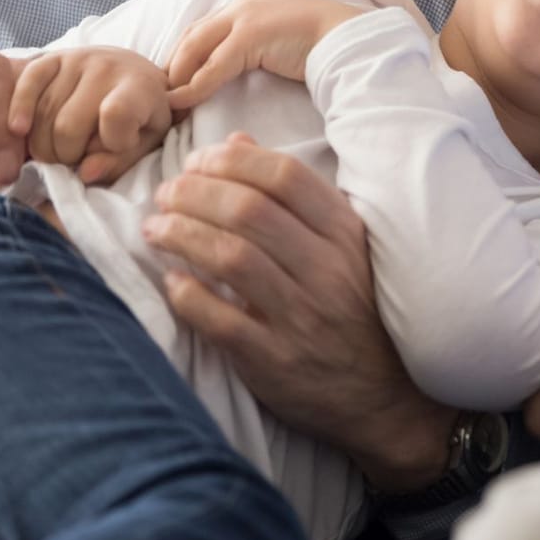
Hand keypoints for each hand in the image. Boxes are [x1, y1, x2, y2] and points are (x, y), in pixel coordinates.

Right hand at [9, 46, 172, 184]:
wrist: (134, 74)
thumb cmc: (141, 117)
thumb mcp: (144, 143)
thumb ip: (119, 162)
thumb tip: (85, 173)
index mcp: (140, 87)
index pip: (116, 115)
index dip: (110, 142)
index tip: (116, 146)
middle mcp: (107, 67)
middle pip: (67, 126)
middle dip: (66, 155)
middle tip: (75, 158)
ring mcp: (77, 58)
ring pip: (43, 114)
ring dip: (44, 144)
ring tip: (59, 149)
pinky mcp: (52, 56)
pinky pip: (26, 84)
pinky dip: (18, 110)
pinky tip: (20, 130)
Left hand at [146, 132, 454, 491]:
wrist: (384, 397)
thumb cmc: (352, 311)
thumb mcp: (340, 246)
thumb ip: (291, 194)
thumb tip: (238, 142)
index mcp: (346, 235)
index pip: (286, 176)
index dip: (232, 160)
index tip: (198, 162)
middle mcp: (328, 270)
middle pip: (250, 211)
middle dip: (194, 194)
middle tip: (165, 195)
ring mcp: (303, 317)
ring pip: (231, 258)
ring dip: (181, 236)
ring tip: (155, 229)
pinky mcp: (276, 361)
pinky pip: (220, 320)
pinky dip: (187, 296)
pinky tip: (171, 282)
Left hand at [165, 0, 365, 110]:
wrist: (350, 38)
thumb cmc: (323, 46)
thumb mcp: (280, 44)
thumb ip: (257, 50)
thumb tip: (240, 71)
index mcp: (248, 7)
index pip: (202, 31)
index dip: (183, 57)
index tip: (172, 85)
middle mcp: (240, 7)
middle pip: (190, 37)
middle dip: (171, 67)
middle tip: (159, 97)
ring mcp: (244, 18)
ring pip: (194, 49)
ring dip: (176, 78)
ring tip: (167, 105)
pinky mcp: (250, 36)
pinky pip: (212, 66)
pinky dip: (193, 87)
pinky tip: (182, 103)